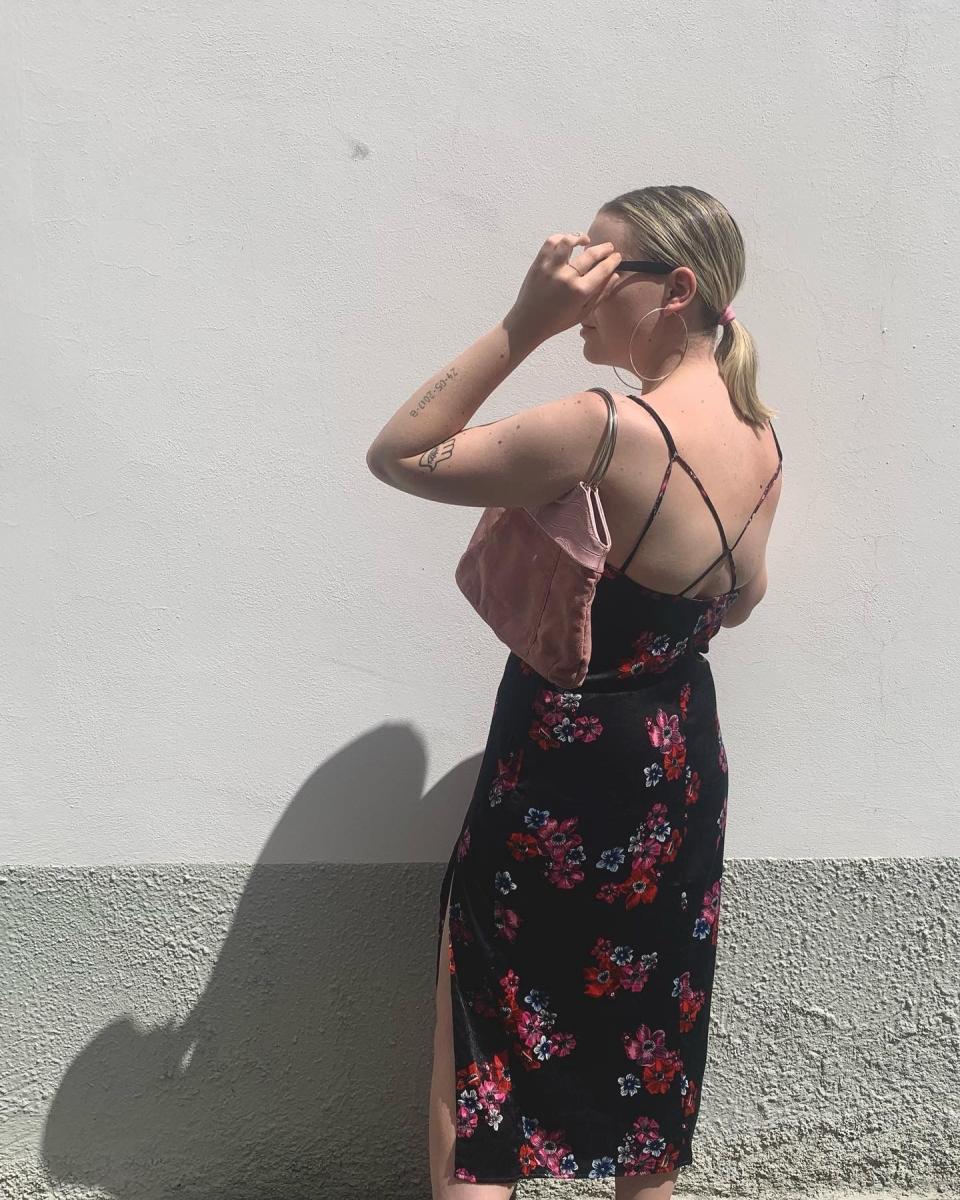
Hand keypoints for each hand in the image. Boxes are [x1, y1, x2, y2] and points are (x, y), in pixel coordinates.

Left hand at [504, 232, 621, 344]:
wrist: (528, 322)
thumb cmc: (557, 321)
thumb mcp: (583, 312)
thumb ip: (601, 294)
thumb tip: (615, 275)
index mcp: (580, 292)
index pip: (603, 269)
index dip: (613, 261)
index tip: (617, 257)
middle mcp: (567, 277)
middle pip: (591, 254)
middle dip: (604, 249)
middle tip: (609, 248)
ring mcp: (551, 268)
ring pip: (569, 241)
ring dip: (580, 238)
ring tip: (586, 241)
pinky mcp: (538, 264)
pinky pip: (550, 242)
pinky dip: (561, 238)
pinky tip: (566, 242)